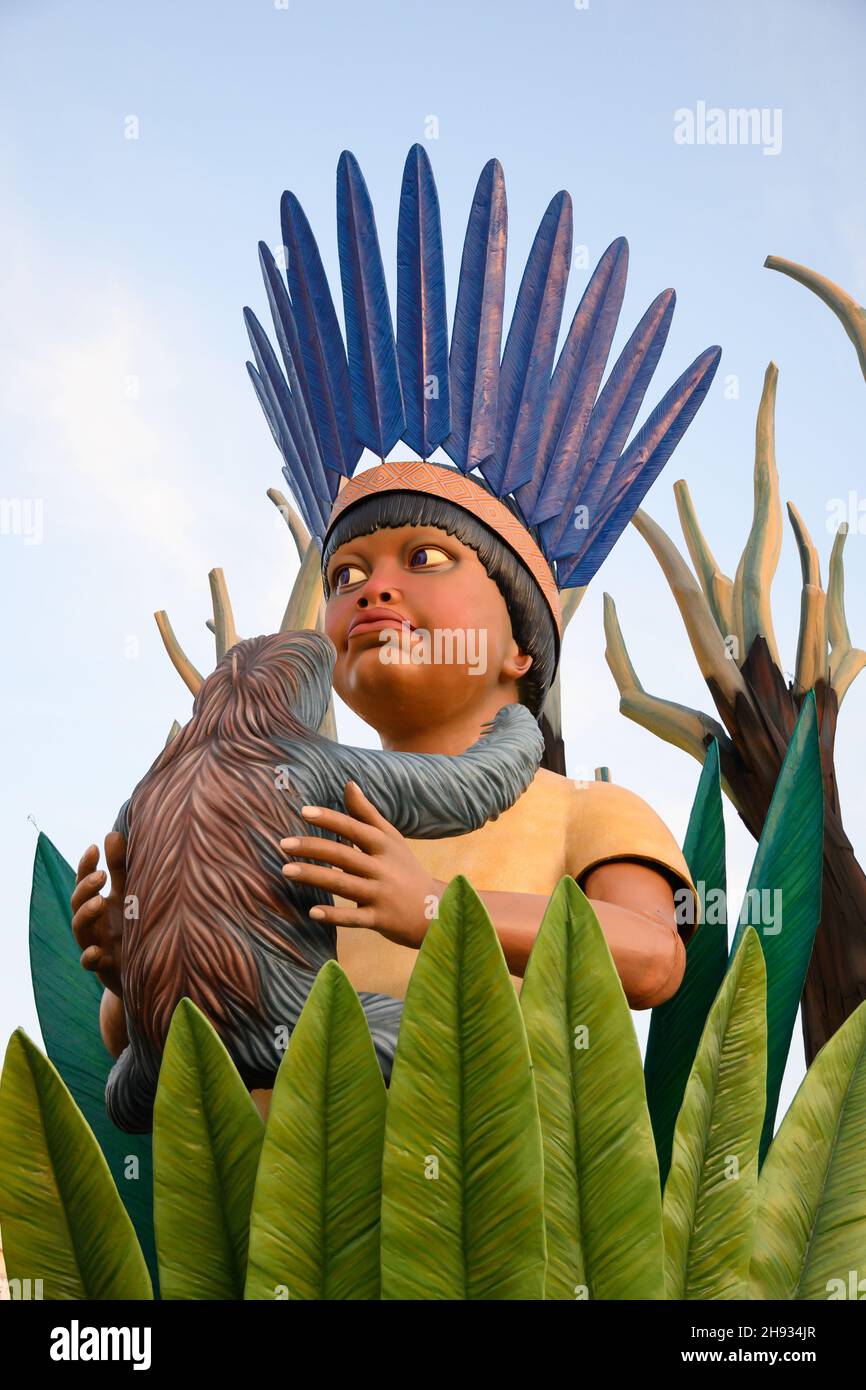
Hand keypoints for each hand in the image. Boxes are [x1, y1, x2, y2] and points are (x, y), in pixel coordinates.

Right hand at [70, 833, 127, 996]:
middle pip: (78, 903)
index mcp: (101, 903)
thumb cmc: (136, 926)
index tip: (94, 848)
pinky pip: (90, 963)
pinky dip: (90, 957)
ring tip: (99, 902)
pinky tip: (96, 951)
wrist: (147, 970)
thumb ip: (120, 868)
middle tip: (101, 875)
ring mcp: (97, 944)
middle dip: (85, 888)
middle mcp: (95, 923)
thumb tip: (112, 833)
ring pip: (80, 930)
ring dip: (86, 915)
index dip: (86, 865)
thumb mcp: (131, 895)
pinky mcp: (104, 967)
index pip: (86, 882)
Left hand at [280, 781, 442, 949]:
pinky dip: (334, 915)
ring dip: (314, 876)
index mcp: (384, 845)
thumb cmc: (406, 869)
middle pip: (343, 855)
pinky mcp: (381, 919)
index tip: (303, 812)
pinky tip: (312, 911)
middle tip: (282, 844)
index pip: (354, 828)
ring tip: (287, 871)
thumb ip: (367, 813)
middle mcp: (383, 867)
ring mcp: (381, 894)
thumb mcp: (392, 839)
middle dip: (312, 848)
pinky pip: (354, 917)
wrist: (435, 910)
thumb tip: (348, 784)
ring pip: (343, 883)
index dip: (330, 819)